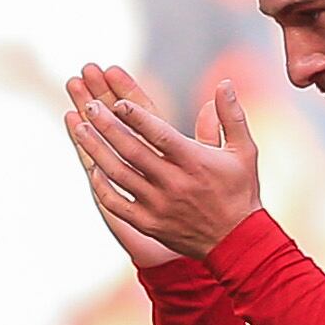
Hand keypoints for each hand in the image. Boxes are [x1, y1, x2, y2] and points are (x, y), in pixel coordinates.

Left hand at [63, 63, 263, 265]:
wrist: (236, 241)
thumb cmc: (239, 191)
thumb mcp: (244, 151)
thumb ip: (231, 116)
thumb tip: (225, 83)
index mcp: (195, 162)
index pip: (161, 135)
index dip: (138, 118)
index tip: (118, 101)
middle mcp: (174, 183)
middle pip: (133, 152)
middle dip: (108, 127)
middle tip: (89, 106)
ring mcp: (158, 205)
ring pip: (119, 175)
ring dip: (97, 150)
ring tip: (80, 128)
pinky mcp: (147, 223)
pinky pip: (116, 204)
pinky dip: (102, 186)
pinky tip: (91, 168)